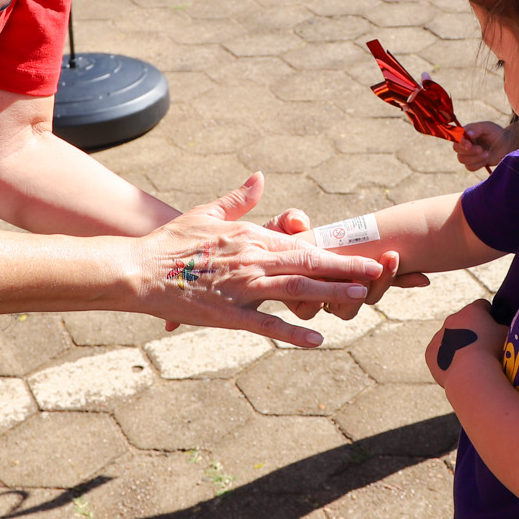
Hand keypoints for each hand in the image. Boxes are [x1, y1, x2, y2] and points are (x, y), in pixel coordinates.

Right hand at [130, 174, 383, 345]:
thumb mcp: (206, 213)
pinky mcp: (229, 314)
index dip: (335, 248)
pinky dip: (294, 332)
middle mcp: (252, 259)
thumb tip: (260, 178)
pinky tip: (318, 340)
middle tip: (379, 270)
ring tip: (362, 296)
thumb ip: (238, 199)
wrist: (139, 270)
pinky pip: (267, 324)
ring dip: (331, 292)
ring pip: (296, 289)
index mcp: (250, 236)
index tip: (361, 250)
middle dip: (346, 266)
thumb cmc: (171, 242)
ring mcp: (242, 287)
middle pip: (308, 262)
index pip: (301, 241)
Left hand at [425, 299, 503, 388]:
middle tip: (482, 347)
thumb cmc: (493, 353)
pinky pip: (439, 353)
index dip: (489, 315)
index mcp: (472, 311)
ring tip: (470, 362)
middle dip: (472, 331)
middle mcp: (452, 319)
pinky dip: (447, 359)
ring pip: (449, 337)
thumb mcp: (507, 335)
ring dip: (458, 344)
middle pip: (463, 321)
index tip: (493, 326)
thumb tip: (501, 328)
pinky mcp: (430, 352)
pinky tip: (458, 370)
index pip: (482, 306)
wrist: (471, 374)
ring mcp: (439, 335)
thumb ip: (502, 327)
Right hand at [455, 121, 509, 170]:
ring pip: (462, 160)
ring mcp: (468, 154)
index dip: (461, 142)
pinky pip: (469, 167)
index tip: (469, 145)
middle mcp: (464, 143)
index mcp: (466, 132)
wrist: (506, 145)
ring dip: (476, 158)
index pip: (457, 137)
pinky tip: (487, 159)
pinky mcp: (473, 163)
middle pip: (457, 149)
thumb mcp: (488, 128)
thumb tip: (468, 133)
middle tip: (481, 149)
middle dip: (469, 151)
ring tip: (487, 154)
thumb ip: (478, 129)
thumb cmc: (496, 133)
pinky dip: (479, 164)